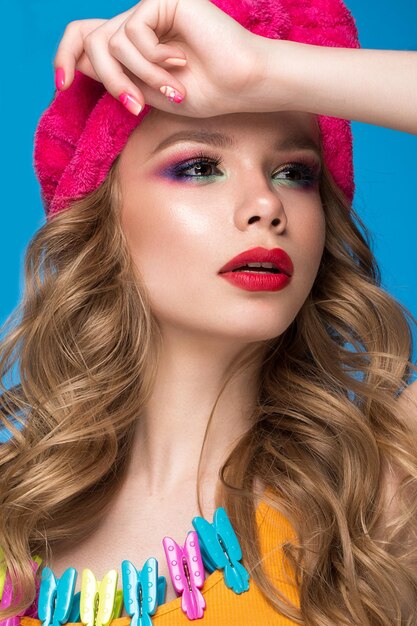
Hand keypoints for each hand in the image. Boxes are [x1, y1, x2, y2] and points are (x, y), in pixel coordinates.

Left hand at [53, 0, 266, 117]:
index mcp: (133, 43)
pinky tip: (178, 62)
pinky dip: (152, 59)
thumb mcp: (147, 92)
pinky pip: (133, 32)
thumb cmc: (204, 93)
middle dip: (109, 80)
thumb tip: (75, 66)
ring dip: (140, 76)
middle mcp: (138, 22)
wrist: (240, 85)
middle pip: (91, 41)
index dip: (64, 57)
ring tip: (171, 89)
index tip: (62, 86)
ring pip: (111, 42)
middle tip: (134, 106)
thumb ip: (115, 78)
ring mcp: (151, 9)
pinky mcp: (163, 0)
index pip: (84, 37)